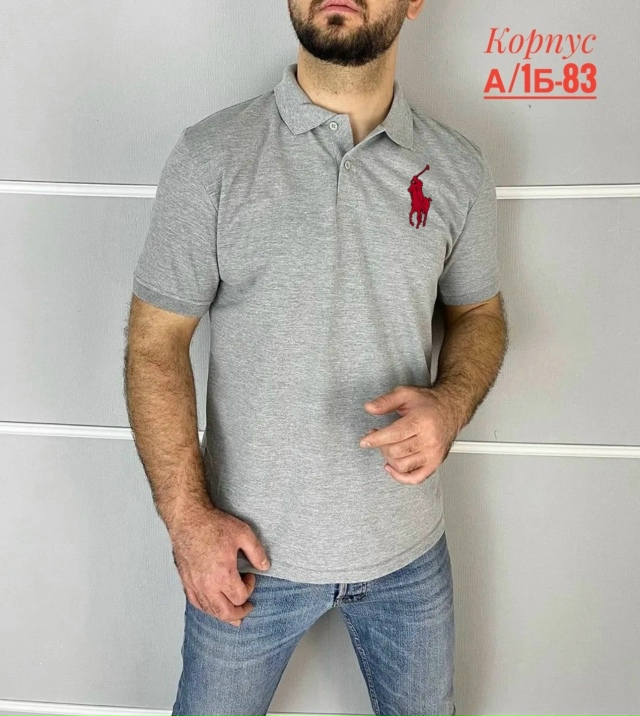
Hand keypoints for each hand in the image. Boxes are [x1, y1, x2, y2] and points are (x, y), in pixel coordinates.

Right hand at [169, 505, 269, 626]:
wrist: (188, 519)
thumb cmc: (213, 525)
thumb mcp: (243, 533)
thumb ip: (257, 552)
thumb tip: (265, 566)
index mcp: (223, 575)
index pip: (240, 596)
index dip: (250, 588)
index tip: (250, 576)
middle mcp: (207, 585)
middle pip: (225, 612)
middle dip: (239, 613)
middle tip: (247, 608)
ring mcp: (194, 584)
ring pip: (209, 611)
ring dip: (223, 615)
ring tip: (232, 616)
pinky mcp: (186, 580)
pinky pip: (196, 603)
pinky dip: (206, 609)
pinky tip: (211, 607)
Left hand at [359, 385, 459, 484]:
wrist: (451, 409)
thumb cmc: (428, 403)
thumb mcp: (405, 394)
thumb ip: (385, 401)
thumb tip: (369, 408)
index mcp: (422, 421)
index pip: (394, 435)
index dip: (376, 439)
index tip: (365, 441)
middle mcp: (429, 440)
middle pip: (396, 451)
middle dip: (381, 445)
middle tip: (379, 437)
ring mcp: (433, 454)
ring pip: (402, 465)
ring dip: (389, 458)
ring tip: (388, 447)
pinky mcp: (435, 463)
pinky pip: (415, 478)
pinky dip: (400, 477)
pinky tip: (391, 466)